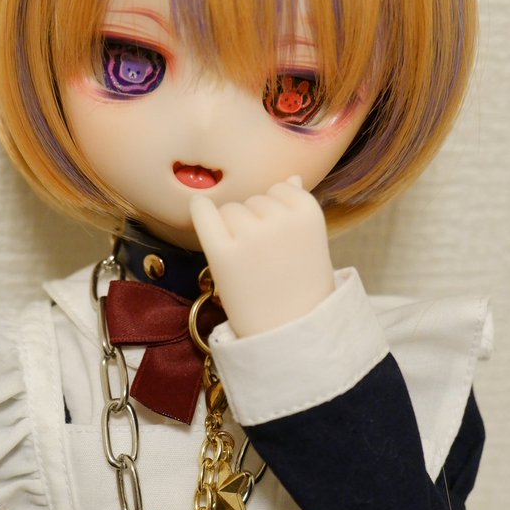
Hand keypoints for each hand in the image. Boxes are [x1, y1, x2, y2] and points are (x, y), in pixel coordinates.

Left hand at [190, 177, 334, 337]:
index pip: (279, 189)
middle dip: (254, 223)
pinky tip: (199, 211)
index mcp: (308, 211)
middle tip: (266, 259)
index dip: (275, 213)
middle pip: (252, 201)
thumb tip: (291, 178)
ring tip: (249, 263)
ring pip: (229, 210)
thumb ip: (298, 209)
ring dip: (232, 230)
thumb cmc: (300, 287)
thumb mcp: (310, 243)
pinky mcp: (223, 253)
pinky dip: (200, 211)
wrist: (290, 332)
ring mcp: (250, 235)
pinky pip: (203, 214)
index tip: (282, 241)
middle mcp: (280, 218)